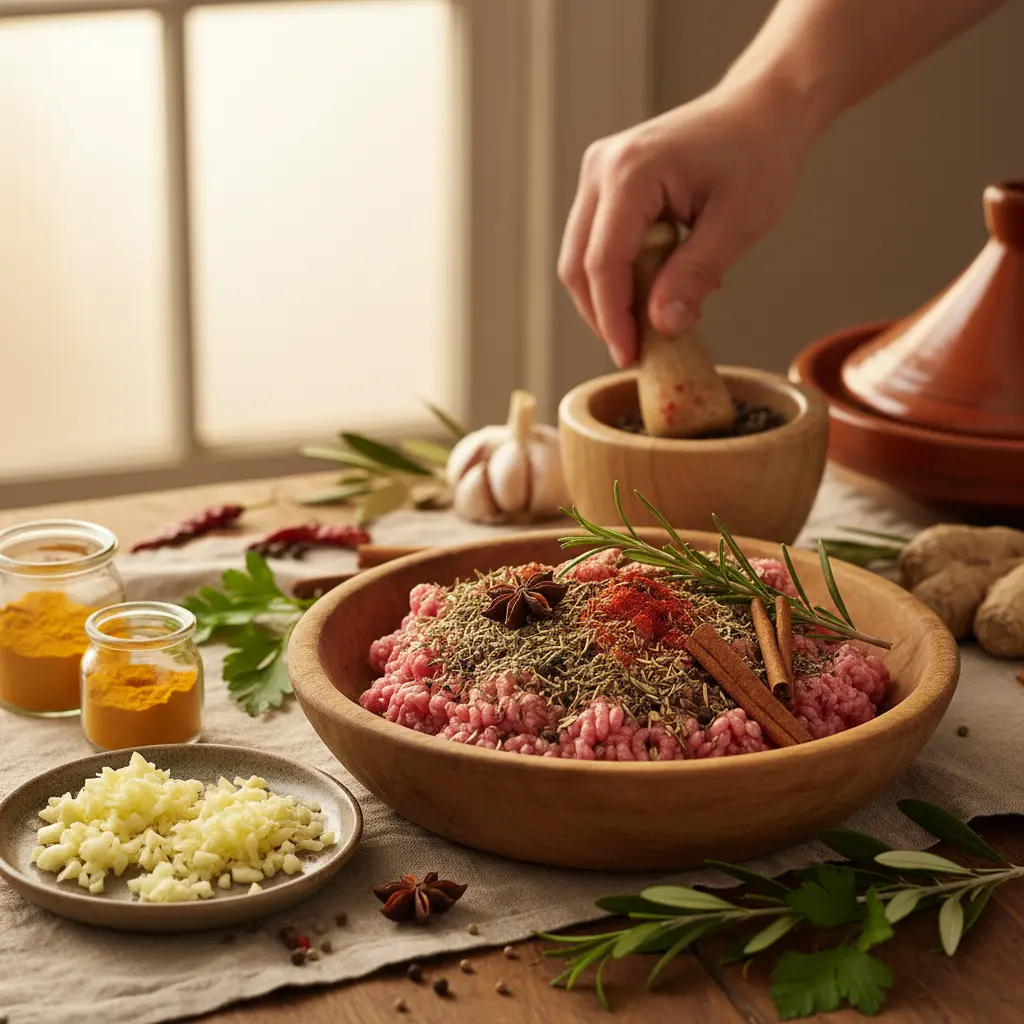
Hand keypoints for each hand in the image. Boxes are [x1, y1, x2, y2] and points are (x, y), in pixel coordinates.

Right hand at [558, 82, 813, 366]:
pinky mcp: (604, 183)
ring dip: (609, 299)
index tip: (631, 356)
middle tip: (636, 351)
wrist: (762, 108)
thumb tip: (661, 327)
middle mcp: (601, 168)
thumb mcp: (738, 223)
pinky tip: (652, 293)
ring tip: (650, 324)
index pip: (603, 263)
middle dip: (603, 315)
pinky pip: (596, 243)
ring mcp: (597, 173)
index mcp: (631, 171)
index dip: (613, 318)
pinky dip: (618, 276)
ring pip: (580, 258)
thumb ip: (695, 276)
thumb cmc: (759, 154)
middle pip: (578, 264)